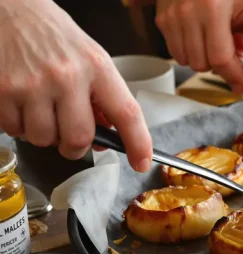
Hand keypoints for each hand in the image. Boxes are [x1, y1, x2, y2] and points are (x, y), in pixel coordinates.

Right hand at [0, 0, 152, 171]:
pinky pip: (14, 130)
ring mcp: (33, 84)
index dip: (138, 143)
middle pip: (79, 138)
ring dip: (43, 134)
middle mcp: (67, 76)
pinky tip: (21, 103)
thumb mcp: (90, 58)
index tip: (141, 162)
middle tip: (69, 136)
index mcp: (97, 67)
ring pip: (44, 139)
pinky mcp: (3, 90)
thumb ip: (102, 96)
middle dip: (75, 146)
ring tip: (41, 109)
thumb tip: (108, 134)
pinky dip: (18, 124)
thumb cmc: (53, 35)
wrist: (11, 8)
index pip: (127, 113)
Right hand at [155, 0, 242, 102]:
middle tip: (238, 51)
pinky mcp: (163, 18)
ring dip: (209, 60)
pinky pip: (178, 54)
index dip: (238, 78)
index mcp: (215, 5)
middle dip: (227, 67)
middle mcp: (190, 9)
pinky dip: (194, 52)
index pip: (222, 58)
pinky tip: (206, 35)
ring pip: (191, 63)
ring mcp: (173, 13)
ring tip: (222, 39)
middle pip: (207, 64)